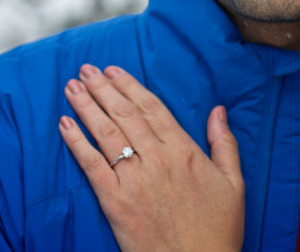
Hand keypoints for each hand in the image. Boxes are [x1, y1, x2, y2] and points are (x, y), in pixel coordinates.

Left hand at [59, 64, 243, 251]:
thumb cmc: (218, 230)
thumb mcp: (234, 183)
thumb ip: (224, 143)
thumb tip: (219, 111)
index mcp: (185, 151)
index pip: (152, 108)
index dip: (130, 86)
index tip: (113, 71)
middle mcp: (158, 159)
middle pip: (125, 114)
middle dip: (103, 89)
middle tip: (85, 69)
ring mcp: (135, 180)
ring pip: (106, 133)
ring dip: (87, 106)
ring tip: (72, 87)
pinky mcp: (116, 202)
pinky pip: (92, 165)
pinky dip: (77, 142)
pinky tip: (65, 124)